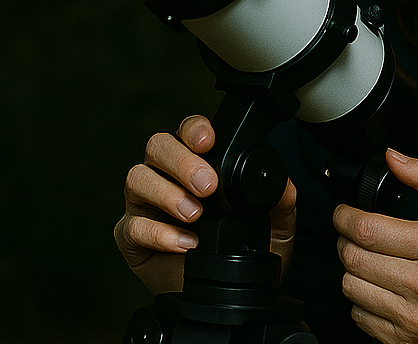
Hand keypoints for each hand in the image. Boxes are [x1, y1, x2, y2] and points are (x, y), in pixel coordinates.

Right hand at [113, 115, 296, 295]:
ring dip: (167, 193)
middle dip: (183, 162)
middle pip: (158, 146)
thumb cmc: (245, 248)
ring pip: (138, 178)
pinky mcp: (131, 237)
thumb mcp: (275, 224)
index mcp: (199, 160)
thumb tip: (283, 184)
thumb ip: (280, 200)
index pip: (188, 130)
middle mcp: (166, 175)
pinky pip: (132, 226)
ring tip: (195, 214)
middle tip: (208, 185)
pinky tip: (184, 243)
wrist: (226, 292)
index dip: (195, 129)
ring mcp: (145, 203)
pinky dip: (158, 233)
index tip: (210, 141)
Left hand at [334, 150, 417, 343]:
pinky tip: (378, 285)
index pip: (370, 230)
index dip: (346, 216)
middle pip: (355, 258)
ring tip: (365, 255)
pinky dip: (361, 298)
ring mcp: (413, 319)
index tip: (343, 211)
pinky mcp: (404, 342)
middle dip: (345, 238)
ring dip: (350, 268)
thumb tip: (395, 158)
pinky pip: (360, 317)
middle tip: (351, 229)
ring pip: (352, 288)